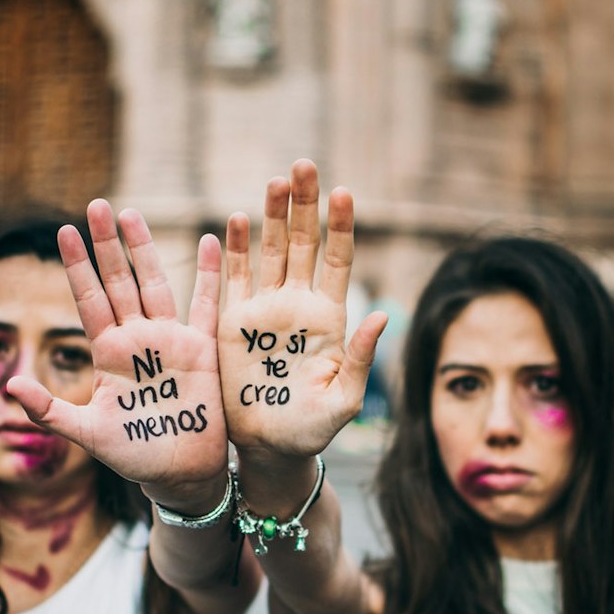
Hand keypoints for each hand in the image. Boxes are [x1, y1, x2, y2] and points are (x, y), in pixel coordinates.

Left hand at [7, 202, 227, 506]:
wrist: (179, 472)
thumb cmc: (132, 454)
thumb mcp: (86, 433)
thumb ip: (49, 410)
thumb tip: (10, 386)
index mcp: (109, 353)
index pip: (89, 299)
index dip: (77, 266)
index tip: (62, 230)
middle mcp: (137, 339)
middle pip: (119, 281)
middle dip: (107, 244)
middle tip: (96, 204)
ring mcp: (170, 340)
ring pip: (155, 283)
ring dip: (144, 249)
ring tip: (131, 213)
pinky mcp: (202, 350)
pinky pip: (207, 306)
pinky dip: (210, 275)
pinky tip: (210, 240)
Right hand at [218, 159, 386, 460]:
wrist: (269, 448)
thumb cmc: (313, 429)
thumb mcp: (343, 400)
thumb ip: (361, 359)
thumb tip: (381, 315)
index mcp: (330, 317)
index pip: (338, 259)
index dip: (341, 226)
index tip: (344, 191)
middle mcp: (298, 304)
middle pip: (303, 243)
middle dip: (304, 205)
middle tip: (305, 165)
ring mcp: (264, 310)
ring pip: (269, 252)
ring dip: (271, 216)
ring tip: (276, 180)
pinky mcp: (232, 323)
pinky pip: (232, 279)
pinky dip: (234, 250)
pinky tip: (236, 221)